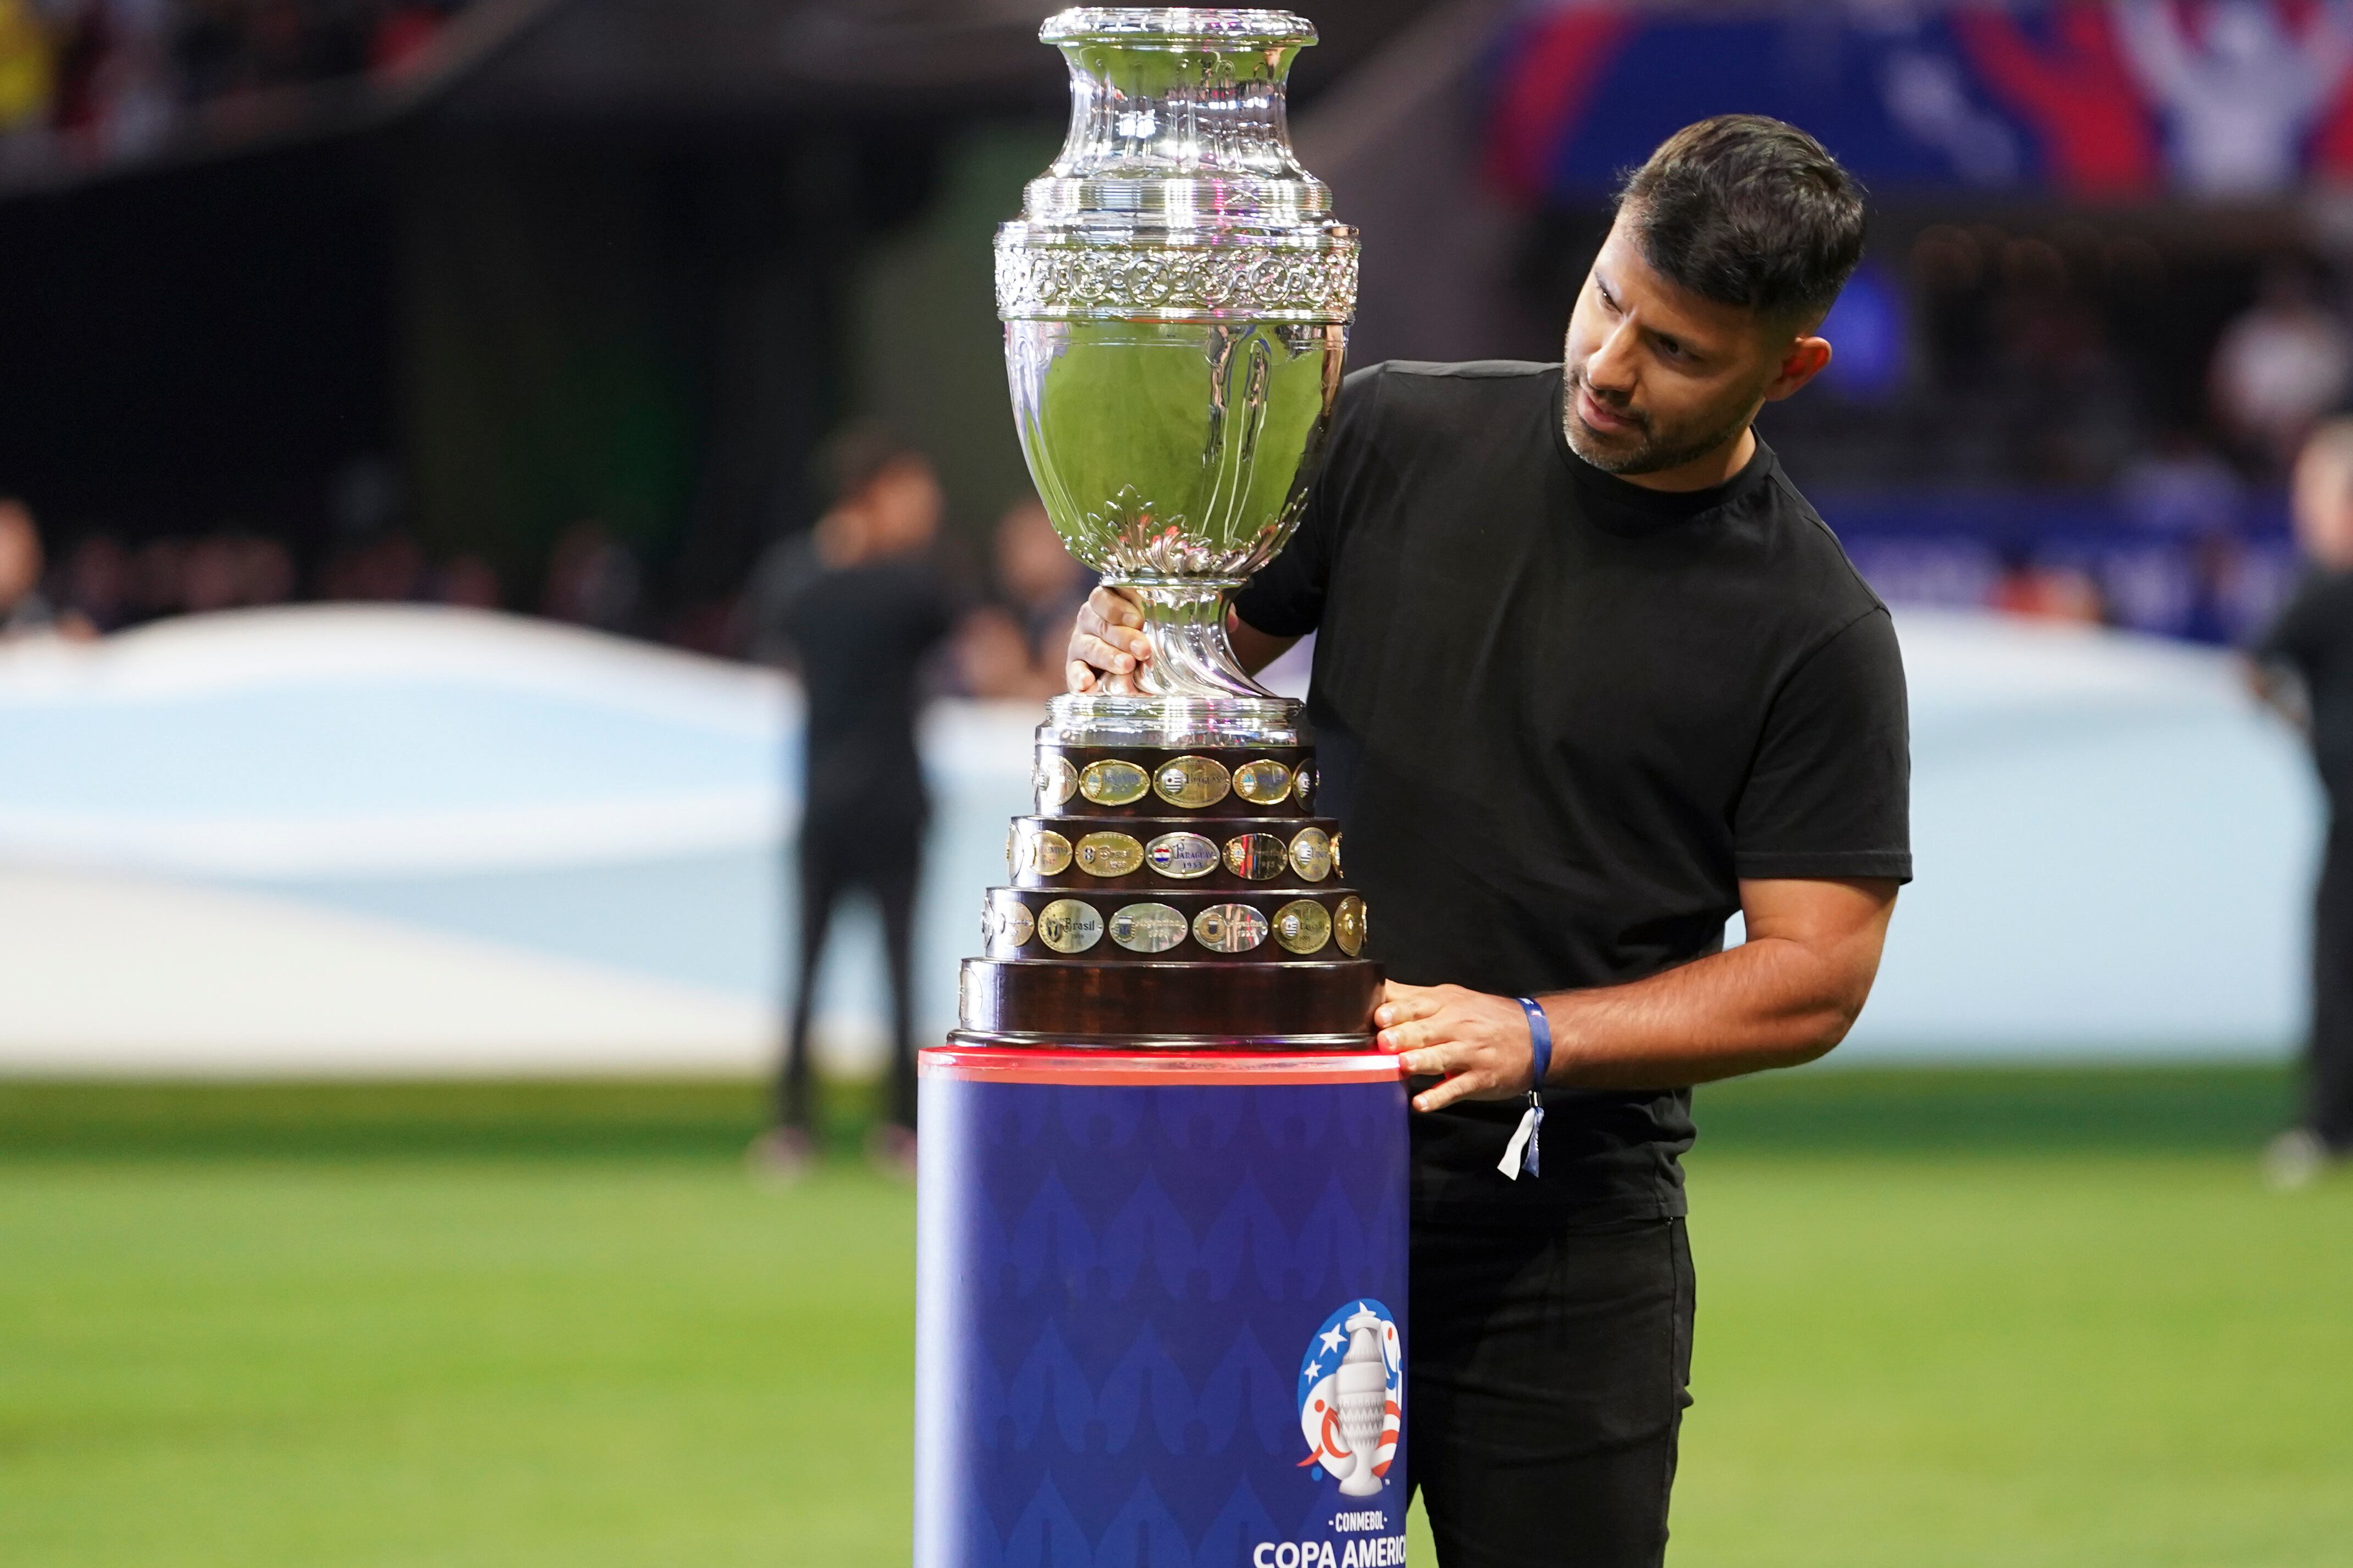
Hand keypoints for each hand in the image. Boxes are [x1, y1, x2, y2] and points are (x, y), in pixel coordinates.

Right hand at [1066, 584, 1149, 693]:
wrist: (1119, 662)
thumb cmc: (1139, 635)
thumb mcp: (1145, 622)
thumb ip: (1150, 621)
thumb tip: (1165, 632)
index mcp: (1104, 604)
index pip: (1102, 599)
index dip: (1117, 609)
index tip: (1138, 621)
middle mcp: (1088, 621)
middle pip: (1101, 626)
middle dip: (1123, 638)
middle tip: (1142, 649)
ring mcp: (1079, 644)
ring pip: (1090, 648)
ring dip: (1109, 657)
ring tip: (1126, 665)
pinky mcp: (1074, 667)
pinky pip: (1073, 671)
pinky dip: (1079, 677)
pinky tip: (1086, 683)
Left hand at [1375, 981, 1544, 1111]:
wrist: (1536, 1036)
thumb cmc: (1485, 1016)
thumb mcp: (1453, 998)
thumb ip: (1413, 999)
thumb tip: (1375, 992)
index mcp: (1445, 1004)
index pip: (1417, 1004)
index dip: (1397, 1010)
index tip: (1378, 1015)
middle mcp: (1457, 1026)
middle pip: (1426, 1029)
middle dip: (1405, 1035)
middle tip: (1384, 1040)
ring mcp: (1470, 1053)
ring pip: (1442, 1057)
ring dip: (1422, 1061)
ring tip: (1403, 1065)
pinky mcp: (1480, 1078)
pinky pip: (1457, 1088)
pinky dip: (1439, 1097)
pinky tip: (1421, 1103)